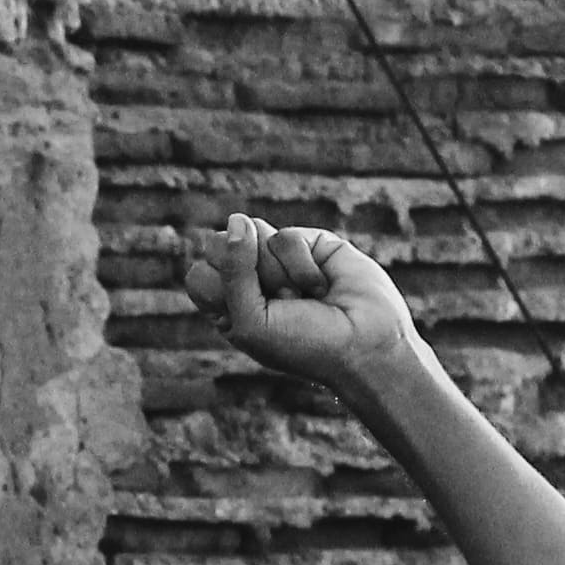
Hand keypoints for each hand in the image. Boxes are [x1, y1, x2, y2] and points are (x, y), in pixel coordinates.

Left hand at [181, 213, 425, 394]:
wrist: (365, 345)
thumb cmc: (304, 346)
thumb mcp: (252, 321)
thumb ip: (233, 270)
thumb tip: (236, 219)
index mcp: (228, 307)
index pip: (199, 275)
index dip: (221, 289)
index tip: (249, 316)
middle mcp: (250, 281)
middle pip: (220, 247)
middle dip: (250, 275)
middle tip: (280, 305)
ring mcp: (279, 260)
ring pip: (253, 235)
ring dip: (279, 273)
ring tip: (303, 298)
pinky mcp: (309, 244)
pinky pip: (286, 237)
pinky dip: (303, 267)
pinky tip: (322, 286)